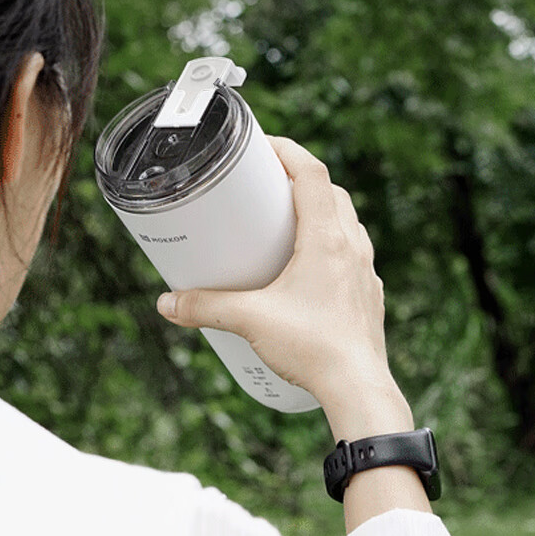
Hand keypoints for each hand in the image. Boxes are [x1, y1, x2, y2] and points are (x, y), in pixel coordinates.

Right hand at [156, 135, 412, 443]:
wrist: (359, 390)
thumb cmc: (313, 348)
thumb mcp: (250, 321)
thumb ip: (205, 307)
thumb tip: (167, 303)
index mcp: (327, 238)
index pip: (313, 173)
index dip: (288, 151)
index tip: (262, 146)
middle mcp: (351, 248)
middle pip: (331, 193)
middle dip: (299, 180)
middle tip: (266, 186)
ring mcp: (364, 272)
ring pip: (345, 224)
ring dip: (320, 212)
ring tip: (286, 223)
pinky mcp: (367, 296)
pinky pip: (351, 255)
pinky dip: (331, 246)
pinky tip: (310, 268)